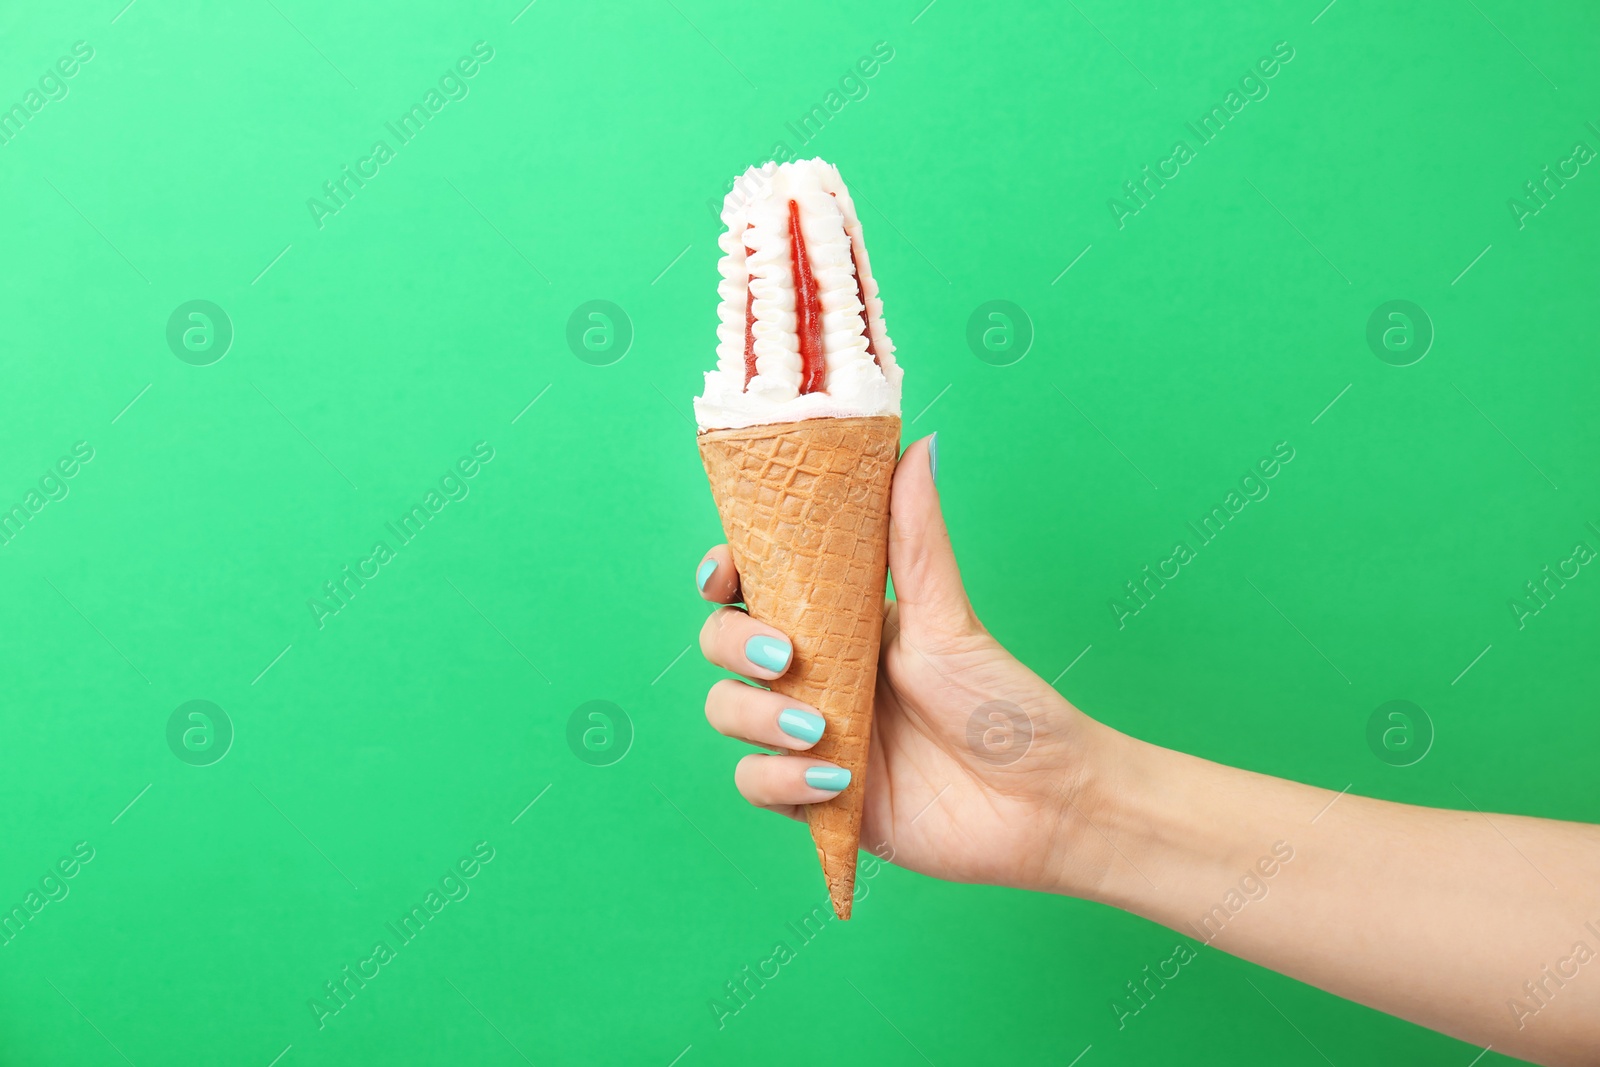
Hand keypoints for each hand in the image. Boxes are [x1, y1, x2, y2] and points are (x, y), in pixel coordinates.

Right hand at [694, 435, 1117, 895]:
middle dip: (734, 644)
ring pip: (727, 712)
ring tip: (820, 728)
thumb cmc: (1004, 704)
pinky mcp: (815, 796)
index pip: (751, 585)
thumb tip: (917, 443)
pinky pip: (757, 784)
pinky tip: (834, 776)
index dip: (721, 574)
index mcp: (838, 620)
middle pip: (722, 643)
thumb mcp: (949, 617)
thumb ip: (916, 537)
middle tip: (786, 658)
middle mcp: (814, 673)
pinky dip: (780, 778)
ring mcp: (809, 735)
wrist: (1042, 804)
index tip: (724, 574)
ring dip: (755, 716)